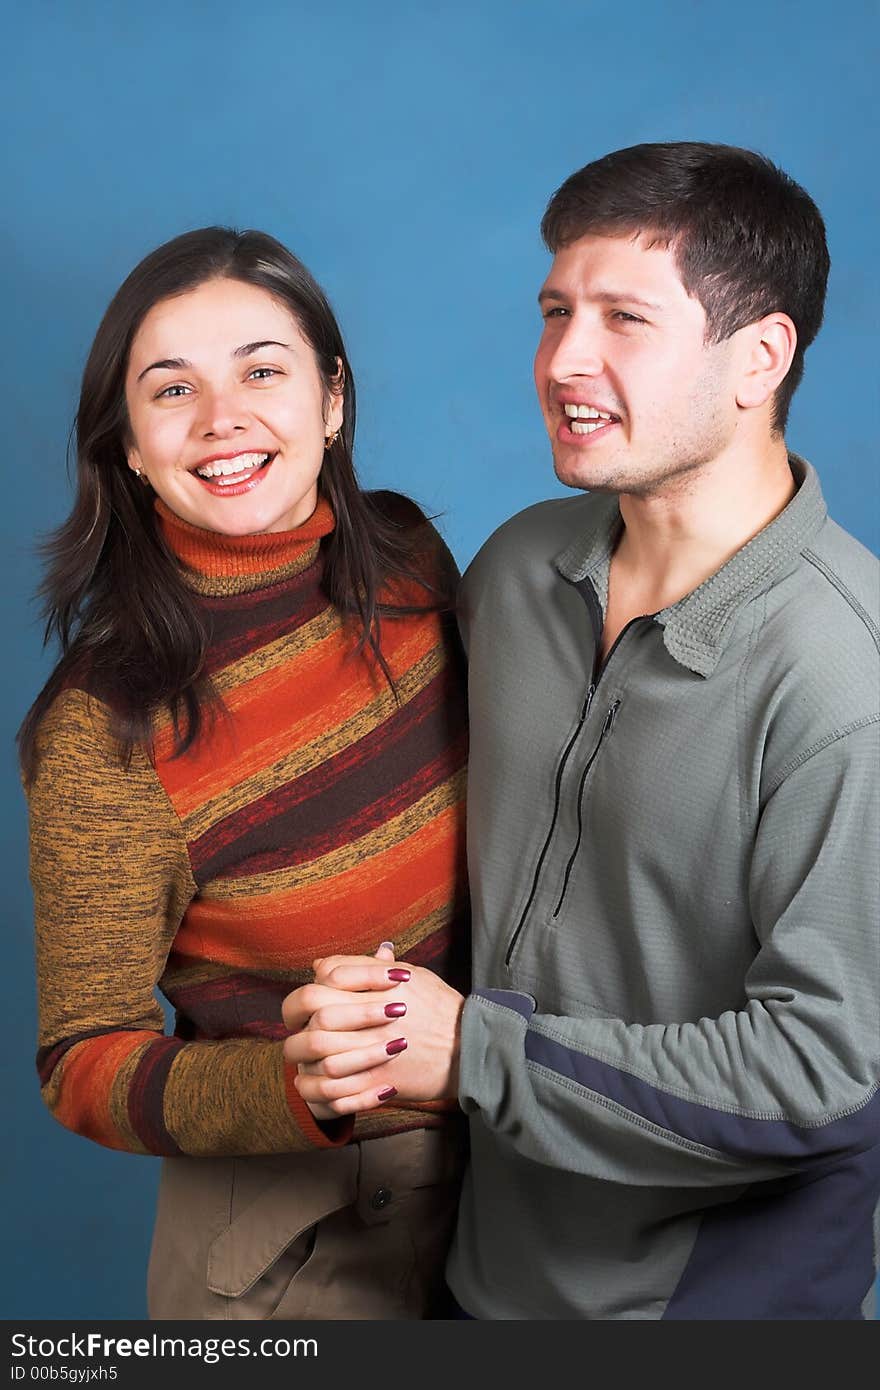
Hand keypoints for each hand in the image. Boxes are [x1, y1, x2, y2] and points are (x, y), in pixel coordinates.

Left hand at [292, 955, 463, 1116]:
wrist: (471, 1048)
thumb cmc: (441, 1009)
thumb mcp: (411, 975)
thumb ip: (368, 967)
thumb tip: (324, 964)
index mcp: (379, 983)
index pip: (327, 974)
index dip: (313, 983)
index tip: (313, 995)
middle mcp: (371, 1012)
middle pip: (314, 1006)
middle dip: (297, 1016)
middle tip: (297, 1024)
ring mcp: (371, 1048)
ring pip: (315, 1049)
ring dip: (303, 1052)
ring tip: (303, 1056)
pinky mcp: (376, 1080)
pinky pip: (332, 1086)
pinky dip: (318, 1086)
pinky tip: (314, 1082)